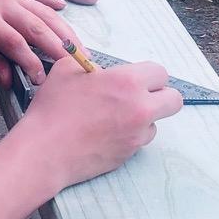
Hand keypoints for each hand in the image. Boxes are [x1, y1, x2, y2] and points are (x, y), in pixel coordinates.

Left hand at [0, 0, 80, 84]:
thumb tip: (11, 80)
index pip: (15, 42)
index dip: (31, 62)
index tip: (41, 79)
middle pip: (37, 25)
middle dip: (59, 48)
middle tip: (75, 67)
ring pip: (45, 14)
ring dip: (65, 34)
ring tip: (80, 53)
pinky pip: (40, 8)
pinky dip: (57, 24)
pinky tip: (67, 38)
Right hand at [18, 57, 181, 191]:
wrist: (44, 151)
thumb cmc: (53, 110)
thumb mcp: (66, 70)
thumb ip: (92, 65)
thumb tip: (102, 70)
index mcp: (127, 82)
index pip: (160, 73)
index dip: (148, 75)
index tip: (137, 79)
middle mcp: (140, 109)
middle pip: (174, 100)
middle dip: (161, 96)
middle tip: (140, 97)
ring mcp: (137, 135)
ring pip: (156, 123)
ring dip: (142, 119)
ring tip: (114, 117)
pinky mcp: (129, 154)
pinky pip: (139, 141)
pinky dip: (129, 136)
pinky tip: (106, 133)